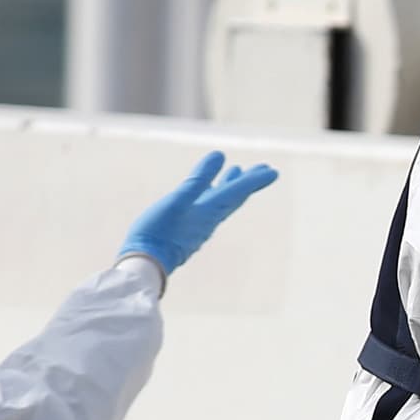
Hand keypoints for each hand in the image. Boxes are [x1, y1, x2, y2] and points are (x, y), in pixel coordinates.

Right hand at [121, 150, 277, 276]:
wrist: (146, 264)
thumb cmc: (158, 232)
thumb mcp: (177, 201)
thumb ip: (198, 179)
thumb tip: (220, 156)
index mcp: (210, 210)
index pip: (238, 191)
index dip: (255, 179)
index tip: (273, 171)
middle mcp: (210, 218)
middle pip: (235, 196)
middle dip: (250, 181)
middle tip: (265, 168)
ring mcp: (200, 224)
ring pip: (222, 201)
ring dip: (232, 185)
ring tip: (237, 170)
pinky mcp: (189, 229)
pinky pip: (209, 207)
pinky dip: (215, 193)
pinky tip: (209, 192)